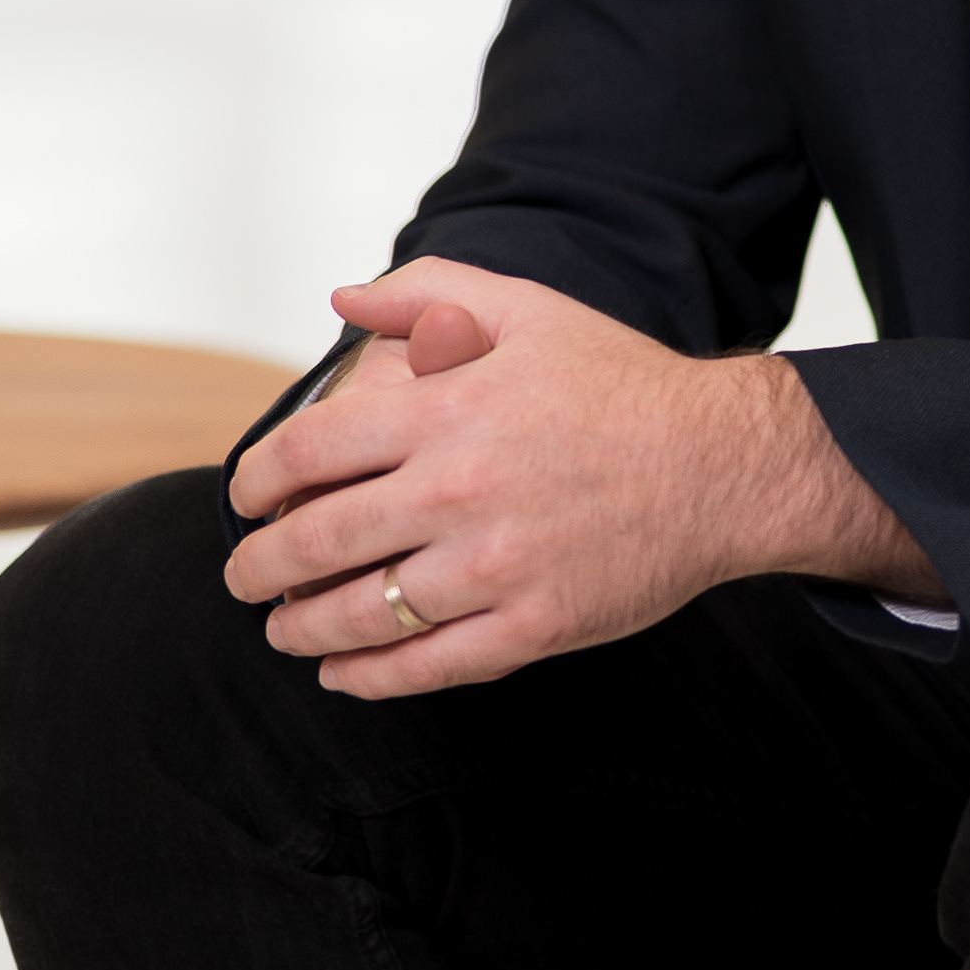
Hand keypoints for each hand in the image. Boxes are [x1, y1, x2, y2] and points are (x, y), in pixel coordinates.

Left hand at [220, 258, 940, 698]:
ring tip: (283, 628)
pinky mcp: (532, 626)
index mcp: (449, 409)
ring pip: (359, 616)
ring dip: (300, 628)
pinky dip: (368, 677)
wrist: (723, 462)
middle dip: (259, 567)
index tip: (246, 498)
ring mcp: (495, 566)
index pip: (306, 454)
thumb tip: (342, 299)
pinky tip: (344, 671)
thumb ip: (427, 292)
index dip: (256, 482)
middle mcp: (460, 490)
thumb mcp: (528, 309)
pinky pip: (425, 666)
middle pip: (315, 542)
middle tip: (247, 576)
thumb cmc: (624, 385)